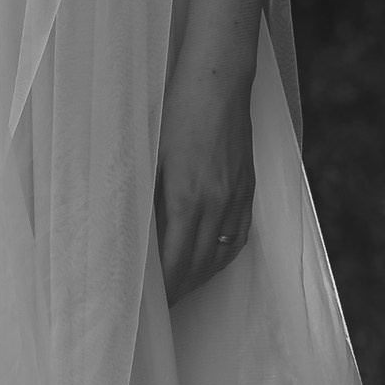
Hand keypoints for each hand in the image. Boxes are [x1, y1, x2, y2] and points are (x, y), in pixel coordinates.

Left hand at [157, 50, 255, 303]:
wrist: (218, 81)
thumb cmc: (177, 111)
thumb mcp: (151, 155)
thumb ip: (147, 198)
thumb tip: (136, 233)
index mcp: (187, 197)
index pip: (176, 262)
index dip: (164, 288)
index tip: (149, 302)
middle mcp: (217, 203)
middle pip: (198, 265)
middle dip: (179, 289)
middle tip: (160, 303)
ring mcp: (237, 196)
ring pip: (221, 255)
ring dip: (200, 276)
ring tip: (181, 287)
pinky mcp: (247, 187)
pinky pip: (239, 236)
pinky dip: (224, 255)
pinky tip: (210, 261)